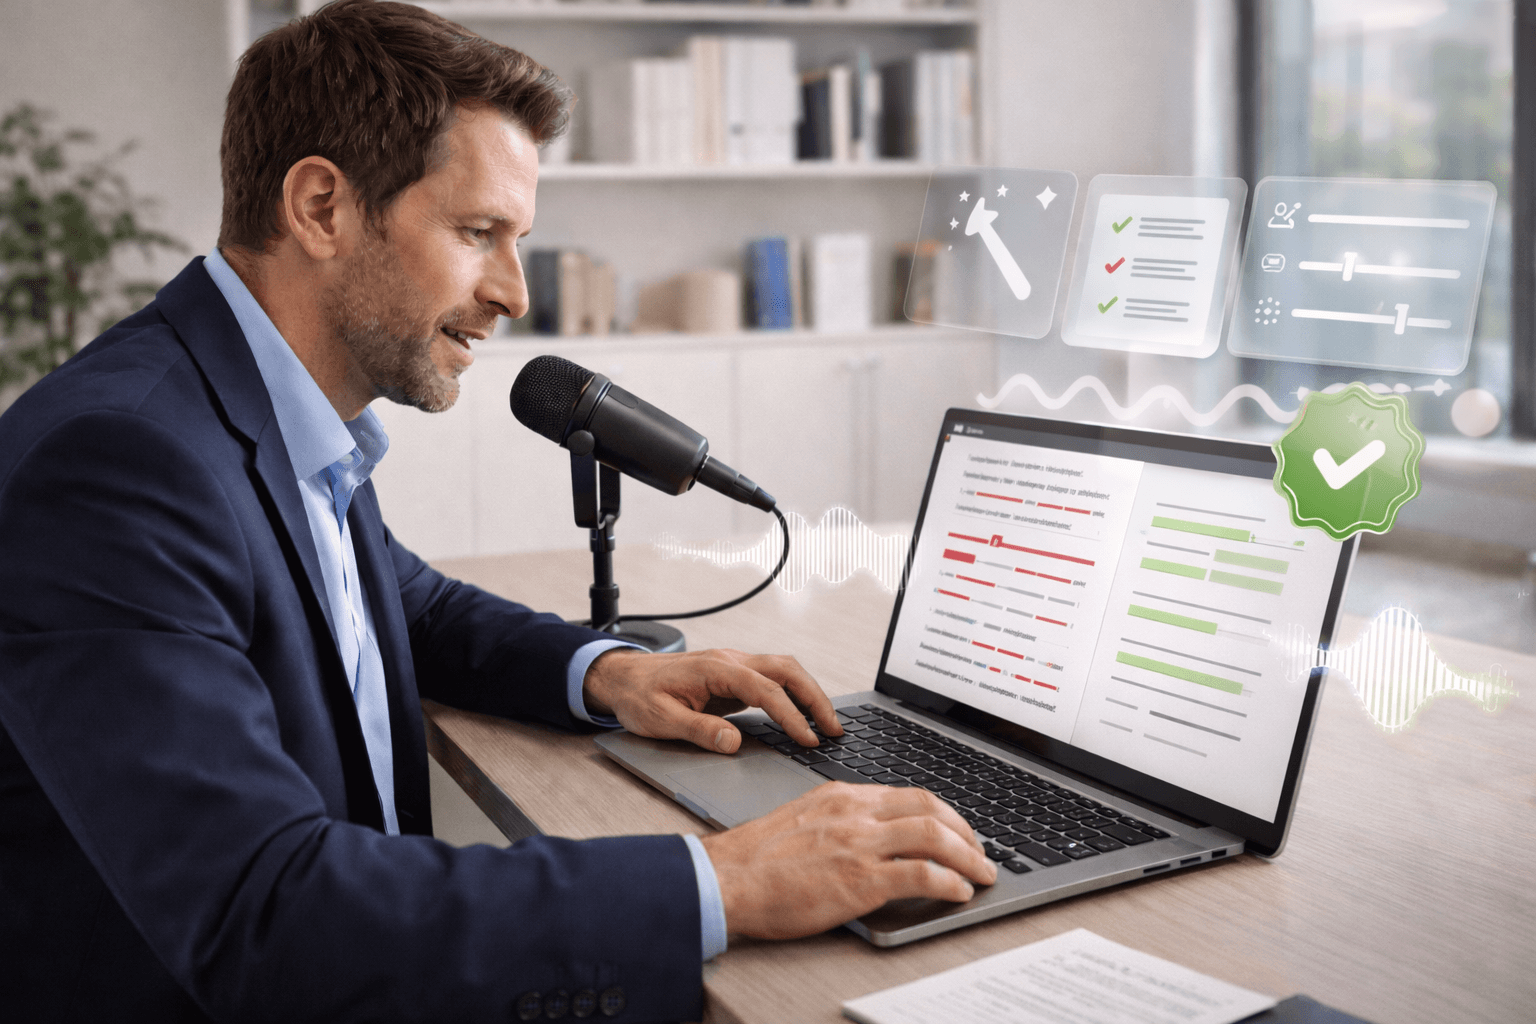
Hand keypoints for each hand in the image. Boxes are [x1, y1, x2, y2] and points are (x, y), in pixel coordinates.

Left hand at [583, 647, 842, 752]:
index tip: (807, 739)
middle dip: (815, 698)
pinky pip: (774, 680)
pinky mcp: (734, 677)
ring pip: (785, 670)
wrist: (622, 677)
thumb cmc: (639, 696)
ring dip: (810, 694)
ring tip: (828, 725)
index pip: (765, 690)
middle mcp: (731, 661)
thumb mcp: (662, 719)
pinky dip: (795, 695)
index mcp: (716, 669)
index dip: (790, 716)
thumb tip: (734, 742)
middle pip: (787, 670)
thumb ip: (699, 730)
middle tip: (835, 730)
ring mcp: (734, 666)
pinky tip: (803, 716)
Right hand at [700, 782, 996, 939]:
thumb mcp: (803, 822)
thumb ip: (840, 822)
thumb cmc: (755, 860)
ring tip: (981, 874)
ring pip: (934, 835)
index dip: (943, 813)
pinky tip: (958, 892)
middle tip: (979, 852)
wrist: (726, 879)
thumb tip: (872, 839)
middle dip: (965, 830)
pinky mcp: (859, 879)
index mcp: (842, 795)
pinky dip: (949, 882)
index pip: (908, 795)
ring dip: (968, 856)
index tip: (956, 830)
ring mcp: (859, 843)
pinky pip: (921, 874)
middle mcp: (855, 812)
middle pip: (931, 807)